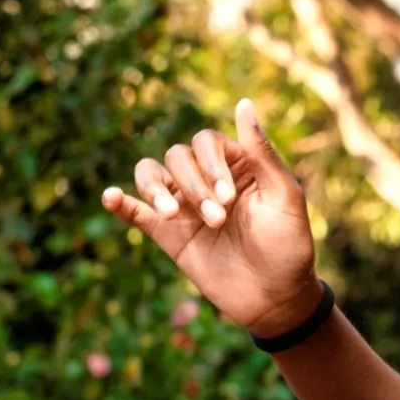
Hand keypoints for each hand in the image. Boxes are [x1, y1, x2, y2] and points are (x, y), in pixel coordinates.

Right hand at [102, 100, 320, 335]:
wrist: (276, 297)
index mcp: (235, 164)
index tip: (230, 198)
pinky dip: (119, 201)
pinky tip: (111, 196)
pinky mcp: (167, 232)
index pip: (206, 142)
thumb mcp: (284, 197)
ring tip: (171, 214)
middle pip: (178, 156)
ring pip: (150, 174)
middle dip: (194, 185)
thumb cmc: (288, 245)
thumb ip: (262, 152)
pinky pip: (134, 211)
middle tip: (218, 219)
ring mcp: (184, 204)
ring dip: (156, 189)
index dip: (212, 164)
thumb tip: (244, 102)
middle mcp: (205, 178)